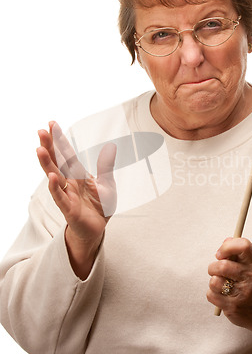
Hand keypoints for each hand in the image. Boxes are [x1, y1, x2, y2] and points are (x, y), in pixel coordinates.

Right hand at [37, 122, 116, 277]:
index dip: (60, 140)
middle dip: (49, 147)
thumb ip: (106, 167)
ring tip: (40, 149)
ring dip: (47, 163)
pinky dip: (55, 187)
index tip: (52, 124)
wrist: (97, 229)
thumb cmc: (99, 206)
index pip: (66, 154)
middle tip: (40, 131)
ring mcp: (67, 195)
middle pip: (56, 161)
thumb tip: (110, 148)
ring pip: (54, 177)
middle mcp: (69, 183)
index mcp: (77, 175)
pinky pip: (60, 197)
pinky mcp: (69, 209)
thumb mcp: (107, 184)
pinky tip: (51, 177)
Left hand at [207, 237, 251, 337]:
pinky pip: (211, 295)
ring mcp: (243, 293)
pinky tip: (222, 296)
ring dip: (213, 282)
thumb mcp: (250, 265)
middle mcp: (251, 277)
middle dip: (213, 267)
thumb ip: (237, 251)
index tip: (220, 254)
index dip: (227, 247)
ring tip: (221, 284)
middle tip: (216, 270)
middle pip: (223, 266)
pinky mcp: (233, 307)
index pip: (243, 246)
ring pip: (214, 281)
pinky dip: (212, 294)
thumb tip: (226, 241)